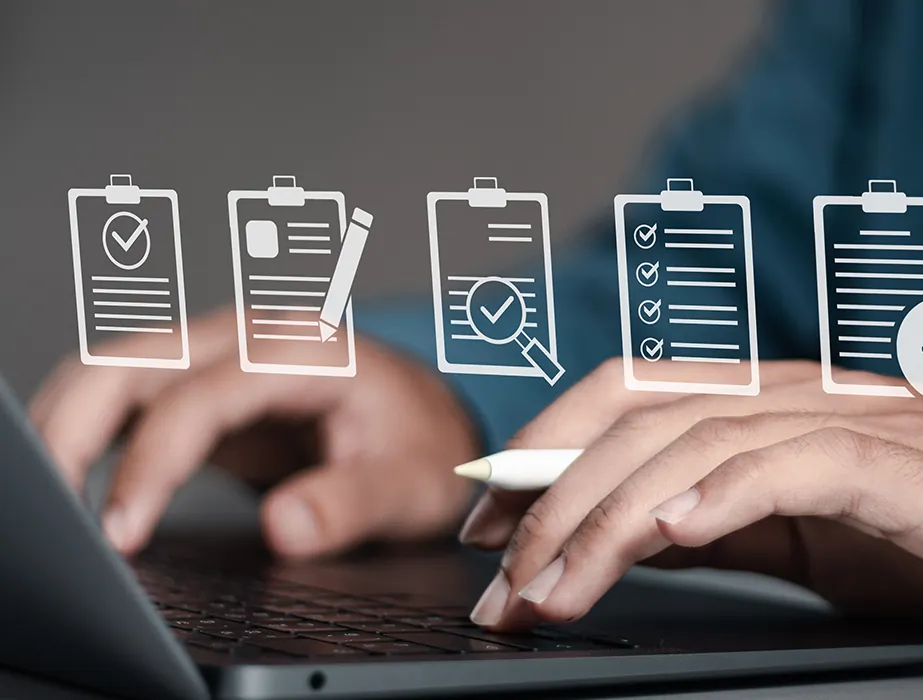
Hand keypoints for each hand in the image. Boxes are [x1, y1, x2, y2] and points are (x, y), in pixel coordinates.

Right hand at [28, 307, 479, 557]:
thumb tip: (284, 528)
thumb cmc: (427, 446)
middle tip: (55, 514)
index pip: (203, 397)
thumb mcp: (411, 485)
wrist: (438, 421)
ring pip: (116, 369)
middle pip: (135, 362)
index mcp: (307, 350)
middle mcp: (255, 337)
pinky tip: (74, 479)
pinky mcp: (204, 382)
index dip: (153, 464)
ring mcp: (224, 353)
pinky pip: (128, 393)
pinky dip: (88, 429)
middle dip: (74, 431)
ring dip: (67, 426)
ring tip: (48, 499)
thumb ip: (352, 505)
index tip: (123, 532)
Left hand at [461, 359, 922, 634]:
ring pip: (695, 444)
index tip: (485, 526)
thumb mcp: (825, 539)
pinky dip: (723, 495)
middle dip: (548, 497)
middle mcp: (803, 395)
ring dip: (606, 520)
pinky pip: (796, 465)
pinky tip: (668, 538)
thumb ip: (737, 526)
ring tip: (551, 593)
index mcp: (776, 403)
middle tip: (497, 584)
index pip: (629, 398)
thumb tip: (635, 544)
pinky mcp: (912, 465)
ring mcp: (856, 421)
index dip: (543, 449)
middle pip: (638, 414)